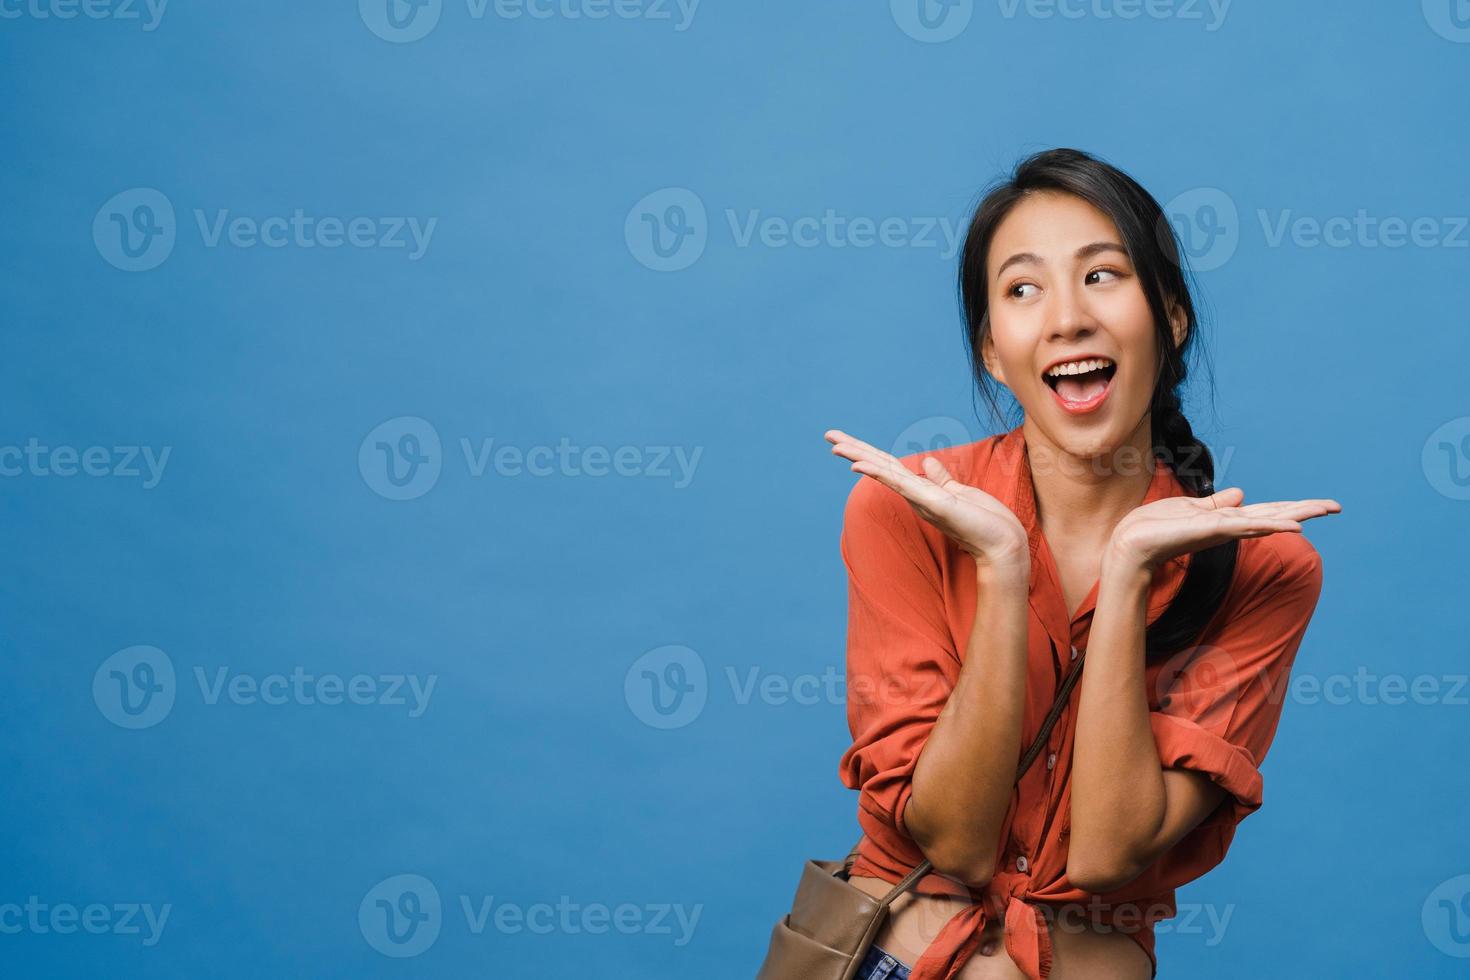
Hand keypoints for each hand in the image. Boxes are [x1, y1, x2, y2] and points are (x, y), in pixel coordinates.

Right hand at [825, 429, 1029, 570]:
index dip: (868, 453)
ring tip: (835, 446)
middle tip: (829, 437)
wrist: (1001, 544)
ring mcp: (920, 499)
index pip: (889, 466)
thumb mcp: (959, 492)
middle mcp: (914, 495)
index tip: (846, 441)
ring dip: (858, 457)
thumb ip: (940, 477)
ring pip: (884, 472)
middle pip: (879, 466)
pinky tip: (860, 465)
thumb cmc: (984, 521)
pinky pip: (899, 484)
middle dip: (854, 451)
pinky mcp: (930, 503)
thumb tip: (928, 461)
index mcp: (920, 491)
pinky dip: (878, 473)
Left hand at [1106, 486, 1340, 572]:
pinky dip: (1269, 525)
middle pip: (1274, 515)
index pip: (1266, 511)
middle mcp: (1229, 526)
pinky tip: (1292, 526)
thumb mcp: (1190, 509)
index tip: (1322, 505)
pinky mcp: (1210, 530)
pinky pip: (1245, 526)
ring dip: (1295, 515)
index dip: (1292, 507)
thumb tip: (1242, 493)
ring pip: (1266, 520)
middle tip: (1337, 506)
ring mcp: (1222, 530)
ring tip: (1323, 510)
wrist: (1130, 545)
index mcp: (1226, 519)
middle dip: (1304, 510)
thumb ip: (1216, 503)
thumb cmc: (1155, 528)